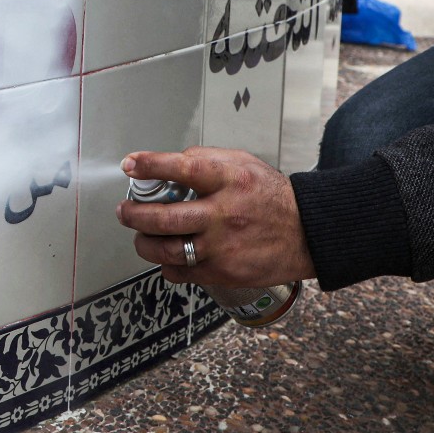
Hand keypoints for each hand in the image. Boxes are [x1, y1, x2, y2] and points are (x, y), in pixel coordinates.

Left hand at [114, 147, 315, 286]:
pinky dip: (167, 264)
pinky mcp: (223, 272)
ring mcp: (222, 247)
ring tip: (141, 236)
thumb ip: (206, 159)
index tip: (130, 165)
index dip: (150, 165)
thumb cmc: (272, 197)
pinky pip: (181, 272)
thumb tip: (171, 162)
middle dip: (134, 214)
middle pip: (164, 218)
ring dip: (144, 244)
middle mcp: (224, 214)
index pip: (182, 169)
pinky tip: (167, 255)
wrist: (308, 233)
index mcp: (229, 180)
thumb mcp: (243, 163)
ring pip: (167, 250)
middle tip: (125, 211)